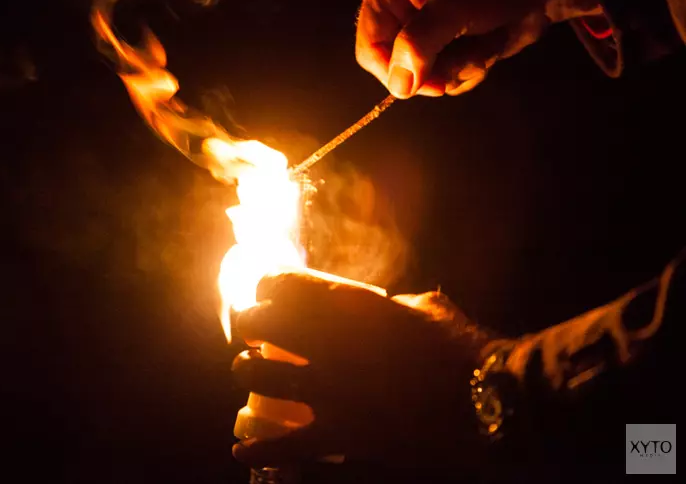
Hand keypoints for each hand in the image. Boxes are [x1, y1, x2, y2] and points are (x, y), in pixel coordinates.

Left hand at [231, 271, 488, 468]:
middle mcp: (329, 342)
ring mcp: (331, 390)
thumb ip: (392, 304)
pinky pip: (286, 445)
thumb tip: (382, 307)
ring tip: (250, 374)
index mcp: (350, 304)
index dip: (267, 286)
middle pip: (260, 324)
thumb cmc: (461, 347)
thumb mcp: (425, 308)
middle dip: (250, 325)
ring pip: (260, 377)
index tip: (266, 293)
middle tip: (253, 333)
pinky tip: (244, 450)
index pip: (283, 283)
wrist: (488, 400)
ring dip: (248, 373)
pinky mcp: (342, 434)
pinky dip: (260, 449)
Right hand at [355, 0, 588, 96]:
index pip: (371, 48)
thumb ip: (418, 44)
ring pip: (431, 76)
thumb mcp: (453, 6)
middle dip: (440, 68)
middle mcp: (406, 15)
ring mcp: (432, 33)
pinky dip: (476, 64)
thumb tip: (398, 88)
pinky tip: (494, 41)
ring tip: (488, 39)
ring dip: (464, 66)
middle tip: (470, 54)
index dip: (394, 72)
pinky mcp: (455, 44)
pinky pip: (453, 73)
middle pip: (402, 68)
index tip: (429, 84)